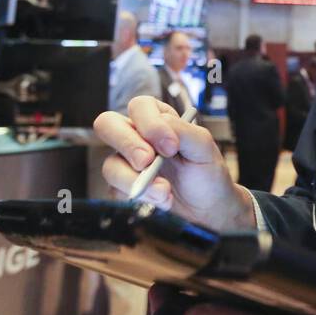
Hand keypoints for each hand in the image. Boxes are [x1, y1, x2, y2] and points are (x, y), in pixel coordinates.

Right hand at [95, 96, 253, 231]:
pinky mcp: (123, 187)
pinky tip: (161, 200)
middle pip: (107, 125)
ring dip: (136, 180)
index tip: (171, 146)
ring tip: (165, 192)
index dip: (150, 124)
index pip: (139, 107)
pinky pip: (115, 191)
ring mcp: (127, 162)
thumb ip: (183, 131)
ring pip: (110, 165)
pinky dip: (140, 197)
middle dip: (127, 145)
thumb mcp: (204, 146)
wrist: (208, 207)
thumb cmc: (206, 171)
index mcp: (158, 118)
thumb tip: (161, 128)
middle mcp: (137, 136)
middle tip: (148, 162)